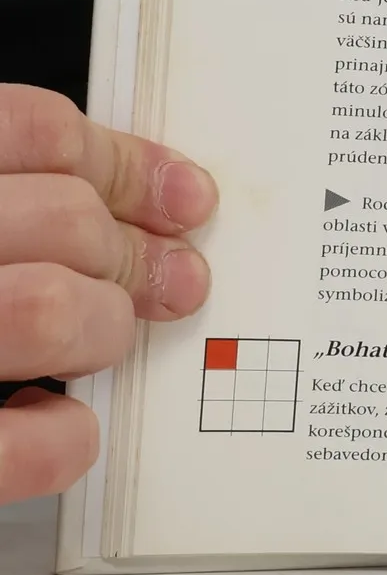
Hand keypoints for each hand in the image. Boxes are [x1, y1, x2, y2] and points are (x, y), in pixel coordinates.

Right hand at [0, 84, 216, 503]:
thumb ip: (0, 194)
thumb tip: (115, 201)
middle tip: (168, 281)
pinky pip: (9, 446)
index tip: (180, 199)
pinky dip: (58, 439)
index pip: (27, 128)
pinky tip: (56, 427)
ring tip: (101, 342)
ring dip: (100, 327)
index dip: (123, 163)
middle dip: (130, 254)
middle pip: (56, 218)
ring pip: (42, 308)